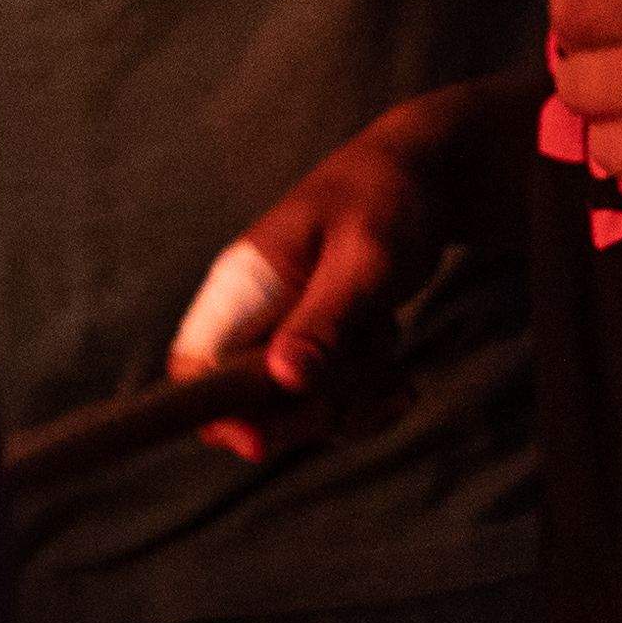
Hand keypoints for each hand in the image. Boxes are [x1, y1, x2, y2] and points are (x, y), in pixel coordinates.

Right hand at [177, 94, 480, 458]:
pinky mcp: (321, 352)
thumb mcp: (365, 260)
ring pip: (303, 412)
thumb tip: (284, 379)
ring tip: (386, 336)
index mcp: (242, 286)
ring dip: (355, 394)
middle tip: (366, 361)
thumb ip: (326, 320)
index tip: (259, 443)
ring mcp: (287, 338)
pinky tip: (402, 380)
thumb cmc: (386, 201)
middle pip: (251, 408)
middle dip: (313, 407)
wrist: (426, 180)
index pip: (195, 368)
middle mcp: (254, 318)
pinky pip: (336, 407)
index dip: (215, 414)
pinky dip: (372, 401)